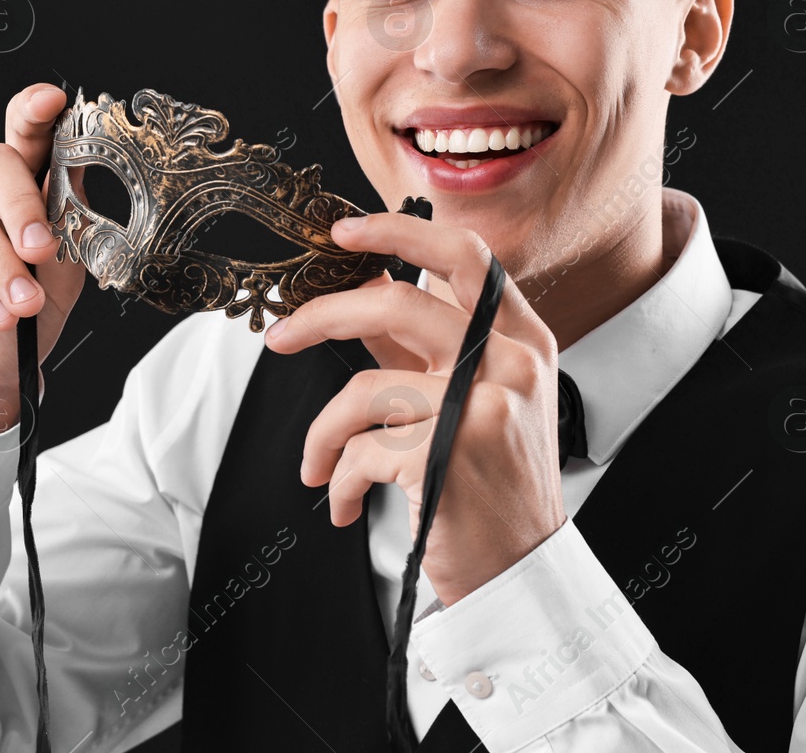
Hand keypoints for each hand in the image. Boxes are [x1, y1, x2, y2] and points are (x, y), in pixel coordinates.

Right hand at [0, 83, 85, 434]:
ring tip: (22, 308)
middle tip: (41, 251)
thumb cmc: (21, 324)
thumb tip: (72, 190)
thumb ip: (67, 231)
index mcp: (18, 190)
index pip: (26, 136)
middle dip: (22, 206)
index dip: (34, 113)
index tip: (52, 101)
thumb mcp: (60, 280)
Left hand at [266, 211, 566, 604]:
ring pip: (364, 390)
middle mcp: (512, 364)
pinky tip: (347, 503)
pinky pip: (360, 449)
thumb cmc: (493, 487)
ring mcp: (482, 407)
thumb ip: (424, 350)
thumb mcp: (476, 403)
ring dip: (324, 434)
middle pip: (396, 306)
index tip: (343, 233)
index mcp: (523, 340)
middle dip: (322, 317)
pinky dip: (342, 479)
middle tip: (281, 336)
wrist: (521, 572)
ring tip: (318, 465)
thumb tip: (365, 296)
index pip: (466, 257)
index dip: (397, 233)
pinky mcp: (447, 456)